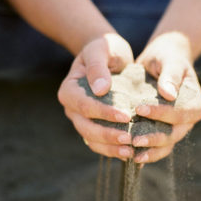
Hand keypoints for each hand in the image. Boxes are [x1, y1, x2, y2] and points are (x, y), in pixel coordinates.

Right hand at [58, 33, 134, 159]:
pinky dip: (113, 149)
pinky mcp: (94, 126)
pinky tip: (131, 152)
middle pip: (86, 128)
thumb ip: (98, 67)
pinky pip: (100, 143)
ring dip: (110, 148)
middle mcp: (72, 108)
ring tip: (131, 151)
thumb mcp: (102, 50)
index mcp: (69, 90)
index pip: (84, 106)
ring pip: (92, 140)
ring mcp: (81, 120)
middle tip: (129, 139)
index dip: (104, 113)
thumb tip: (100, 89)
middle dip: (108, 135)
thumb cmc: (105, 48)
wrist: (108, 55)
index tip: (126, 115)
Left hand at [134, 32, 200, 162]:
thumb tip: (169, 94)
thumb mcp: (170, 60)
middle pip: (173, 134)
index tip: (139, 109)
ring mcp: (176, 129)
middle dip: (154, 138)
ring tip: (132, 153)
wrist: (161, 61)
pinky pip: (157, 147)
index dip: (160, 113)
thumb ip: (171, 75)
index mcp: (195, 104)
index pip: (179, 113)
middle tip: (133, 139)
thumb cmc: (167, 57)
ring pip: (166, 145)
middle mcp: (188, 120)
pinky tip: (130, 157)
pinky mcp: (163, 132)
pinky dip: (146, 152)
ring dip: (150, 150)